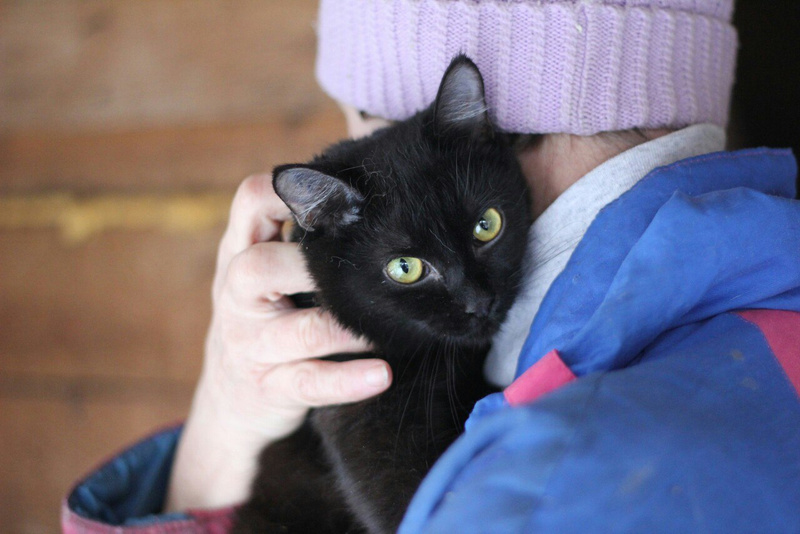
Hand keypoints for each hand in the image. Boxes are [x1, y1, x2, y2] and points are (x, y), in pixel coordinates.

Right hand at [166, 173, 391, 510]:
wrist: (231, 400)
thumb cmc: (268, 316)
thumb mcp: (269, 268)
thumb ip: (304, 224)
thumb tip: (359, 142)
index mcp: (241, 253)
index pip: (250, 202)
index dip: (289, 190)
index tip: (343, 193)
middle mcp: (238, 296)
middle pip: (257, 267)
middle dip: (311, 266)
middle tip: (365, 267)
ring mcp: (252, 346)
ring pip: (298, 332)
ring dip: (346, 327)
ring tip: (389, 324)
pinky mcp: (272, 389)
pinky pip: (310, 383)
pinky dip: (347, 381)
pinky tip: (381, 375)